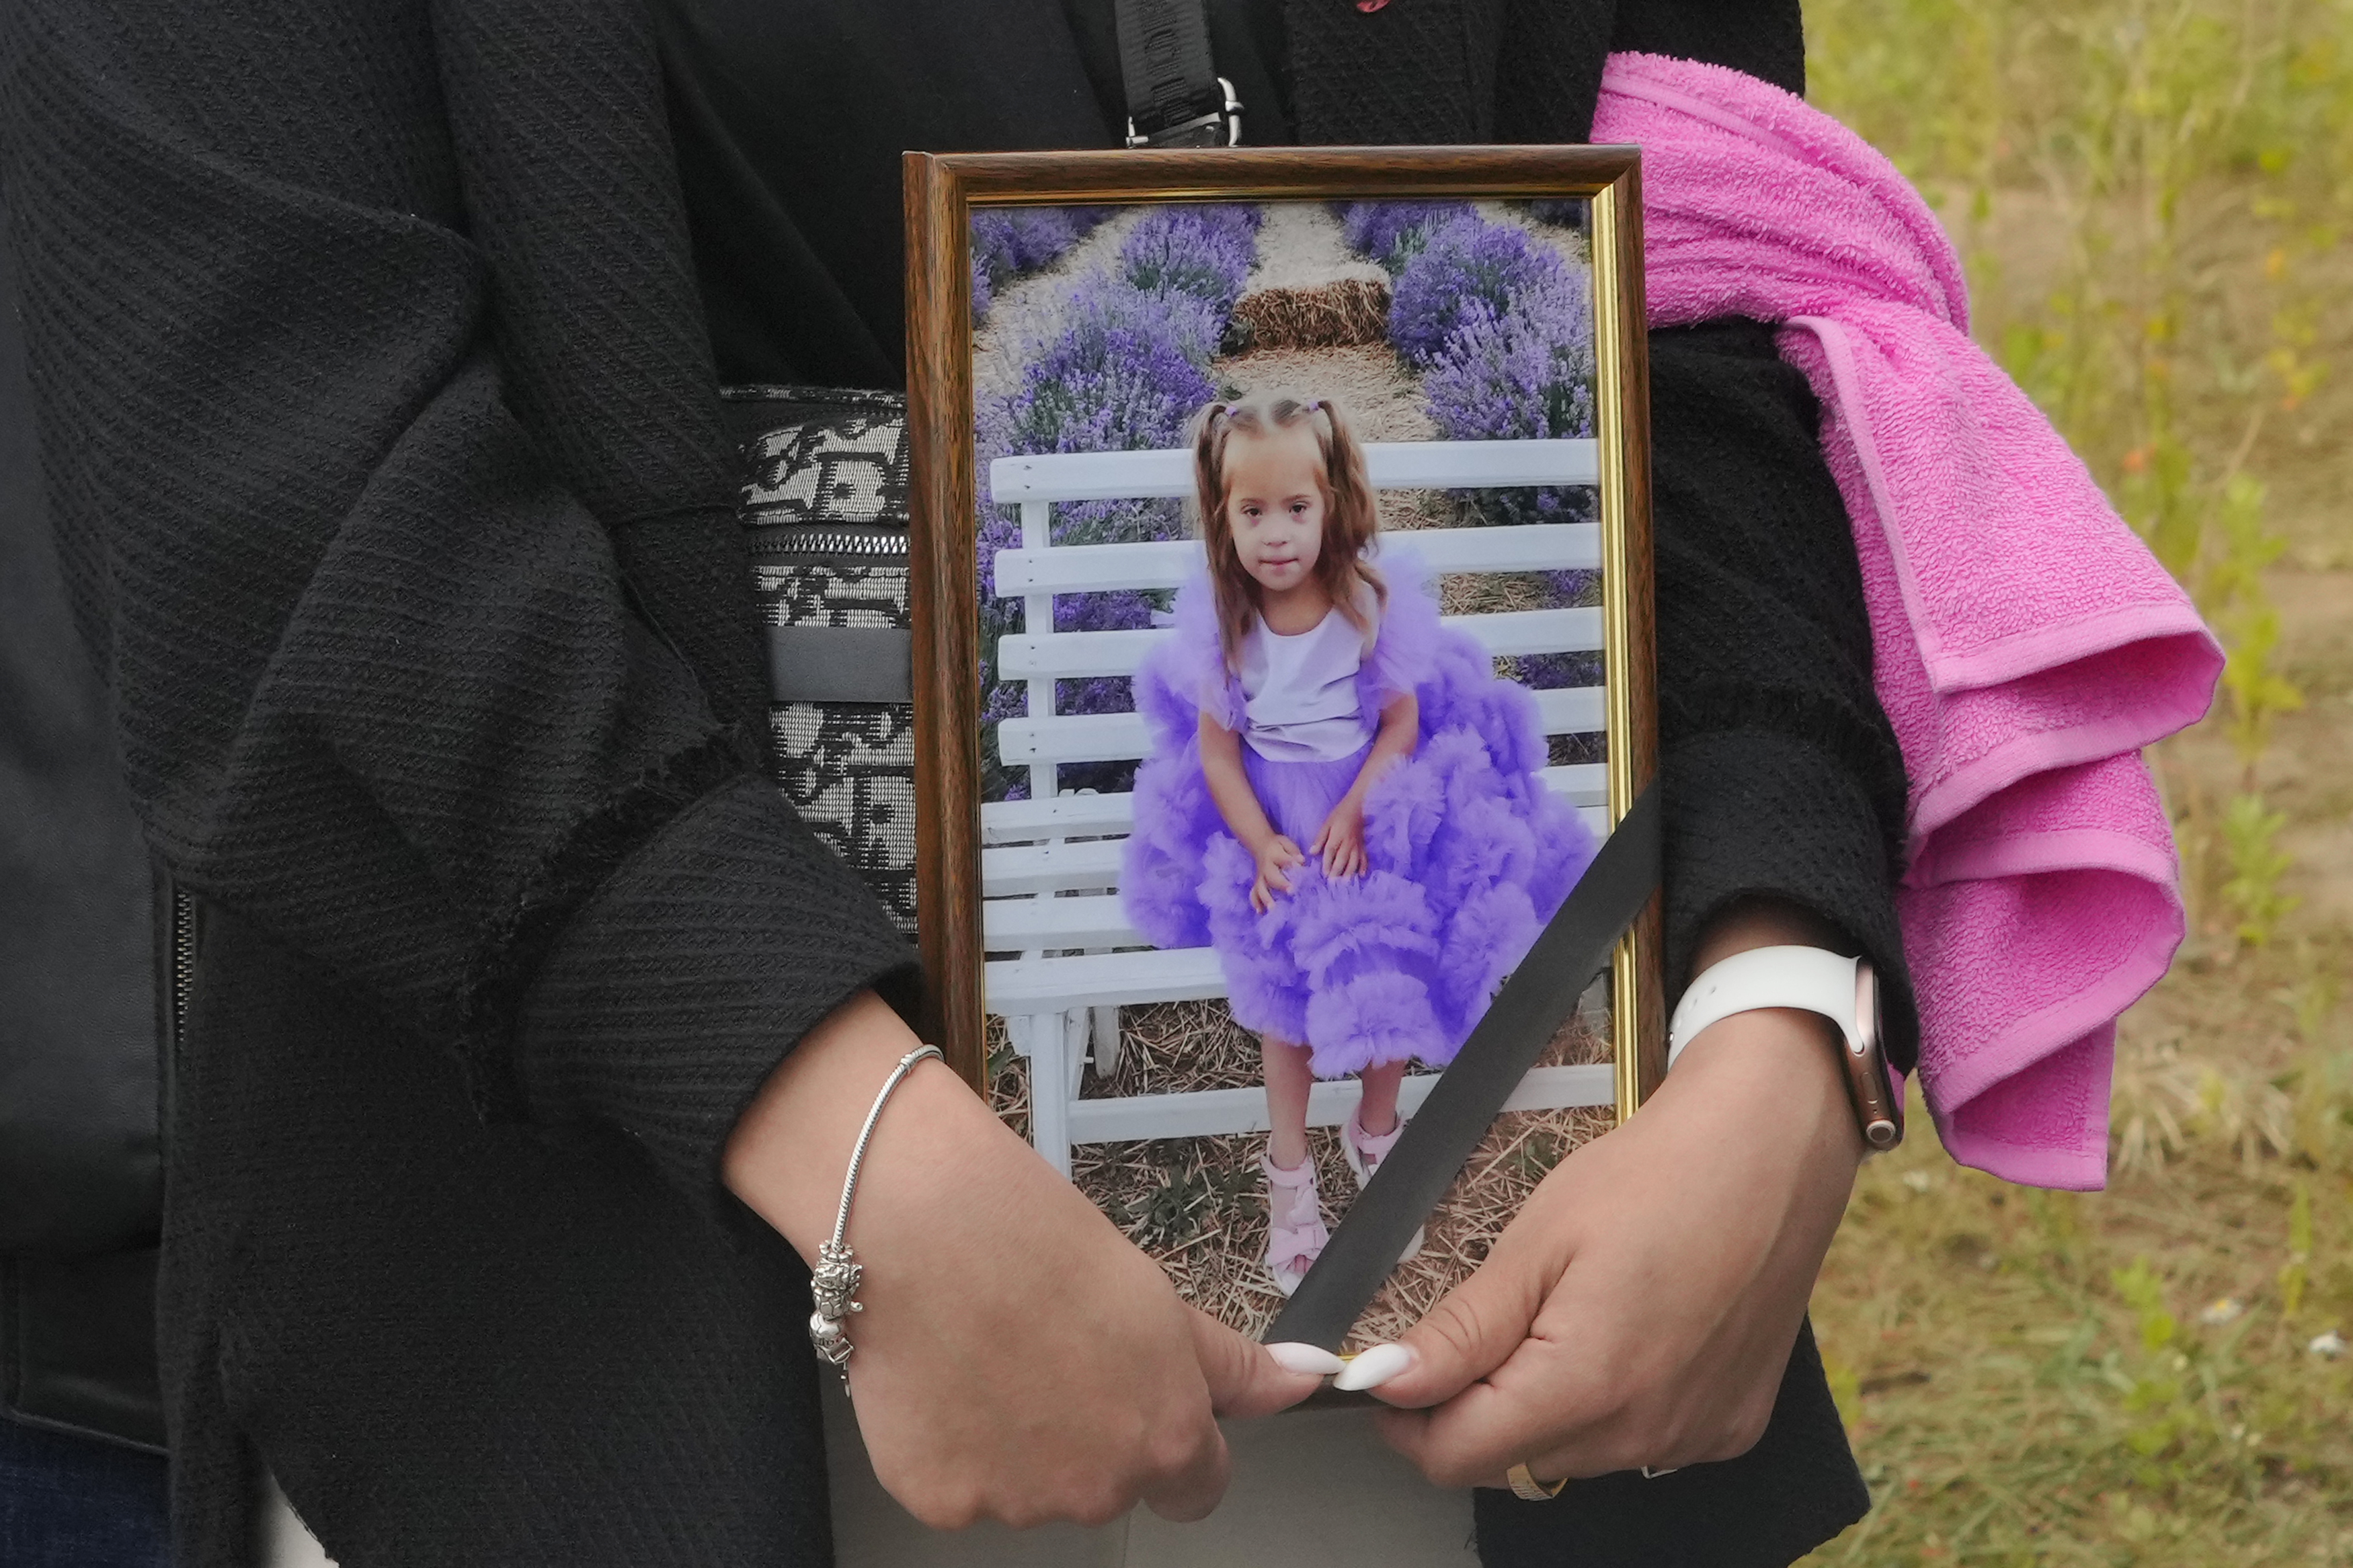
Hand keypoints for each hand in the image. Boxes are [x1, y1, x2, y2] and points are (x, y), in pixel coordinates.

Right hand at [727, 993, 1321, 1526]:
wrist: (926, 1227)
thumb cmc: (1040, 1242)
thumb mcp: (1156, 1297)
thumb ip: (1226, 1365)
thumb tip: (1300, 1384)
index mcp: (1165, 1439)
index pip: (1196, 1487)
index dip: (1170, 1438)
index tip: (1136, 1396)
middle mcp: (1097, 1490)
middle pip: (1109, 1484)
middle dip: (1089, 1434)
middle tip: (1050, 1351)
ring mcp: (1015, 1502)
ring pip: (1032, 1487)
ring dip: (1018, 1441)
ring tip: (990, 1351)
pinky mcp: (941, 1501)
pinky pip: (961, 1486)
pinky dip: (953, 1443)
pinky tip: (946, 1374)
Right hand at [1250, 834, 1305, 912]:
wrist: (1259, 845)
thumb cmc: (1277, 846)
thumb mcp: (1286, 843)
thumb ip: (1293, 851)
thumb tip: (1301, 861)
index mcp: (1274, 855)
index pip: (1283, 859)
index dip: (1290, 863)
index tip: (1298, 867)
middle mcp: (1266, 867)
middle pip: (1272, 877)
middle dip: (1281, 884)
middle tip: (1290, 892)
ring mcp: (1260, 876)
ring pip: (1261, 888)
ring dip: (1266, 898)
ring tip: (1272, 908)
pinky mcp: (1258, 883)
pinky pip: (1254, 893)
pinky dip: (1256, 902)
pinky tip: (1260, 912)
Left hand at [1310, 795, 1367, 879]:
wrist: (1358, 806)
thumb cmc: (1340, 814)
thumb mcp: (1327, 823)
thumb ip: (1320, 838)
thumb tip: (1312, 852)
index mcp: (1337, 836)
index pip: (1331, 851)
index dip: (1327, 863)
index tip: (1324, 873)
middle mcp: (1348, 842)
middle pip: (1342, 858)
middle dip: (1337, 871)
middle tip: (1333, 882)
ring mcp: (1357, 844)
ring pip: (1354, 860)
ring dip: (1350, 872)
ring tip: (1346, 882)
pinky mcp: (1363, 845)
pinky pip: (1365, 857)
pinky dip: (1364, 866)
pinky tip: (1362, 875)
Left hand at [1362, 1007, 1861, 1482]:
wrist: (1772, 1151)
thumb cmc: (1655, 1177)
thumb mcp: (1536, 1242)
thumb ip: (1462, 1330)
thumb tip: (1385, 1381)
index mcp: (1587, 1386)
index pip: (1458, 1458)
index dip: (1408, 1422)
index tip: (1392, 1377)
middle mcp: (1645, 1433)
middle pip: (1512, 1463)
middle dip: (1470, 1413)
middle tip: (1473, 1331)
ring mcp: (1694, 1437)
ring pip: (1572, 1457)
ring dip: (1540, 1411)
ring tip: (1559, 1318)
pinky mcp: (1730, 1429)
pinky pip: (1638, 1443)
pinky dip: (1608, 1408)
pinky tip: (1622, 1337)